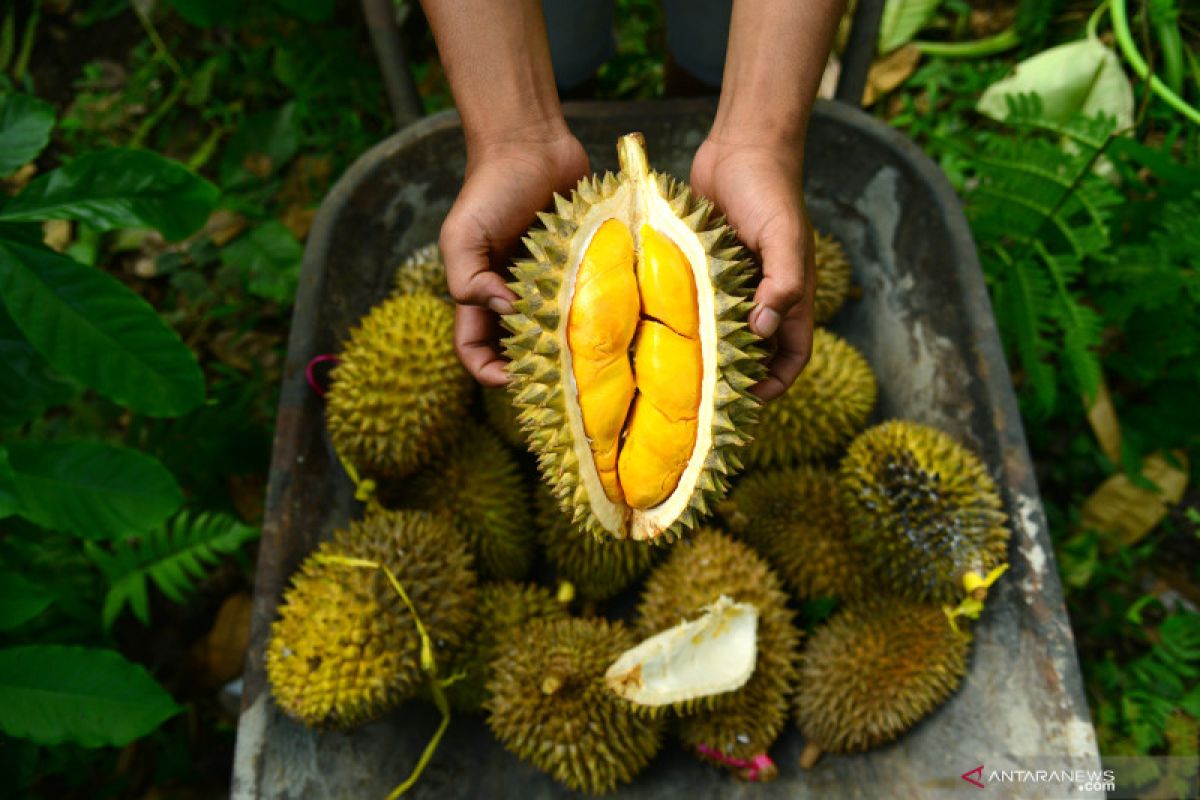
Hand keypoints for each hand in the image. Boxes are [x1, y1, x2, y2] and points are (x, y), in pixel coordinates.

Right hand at [440, 129, 589, 384]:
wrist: (532, 145)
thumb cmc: (491, 188)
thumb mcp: (463, 235)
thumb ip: (468, 279)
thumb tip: (507, 312)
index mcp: (481, 294)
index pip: (475, 349)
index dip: (486, 370)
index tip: (510, 377)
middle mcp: (517, 296)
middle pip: (521, 349)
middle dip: (536, 367)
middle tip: (558, 374)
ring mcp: (552, 284)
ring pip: (561, 331)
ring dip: (571, 345)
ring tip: (587, 354)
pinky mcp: (583, 267)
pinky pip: (591, 300)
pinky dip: (600, 313)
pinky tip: (612, 319)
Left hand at [690, 136, 814, 400]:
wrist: (741, 146)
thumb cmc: (769, 190)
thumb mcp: (783, 237)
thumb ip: (782, 283)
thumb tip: (764, 328)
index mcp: (791, 295)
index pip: (791, 356)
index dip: (775, 384)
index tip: (746, 403)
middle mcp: (762, 295)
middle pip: (752, 352)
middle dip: (733, 377)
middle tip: (700, 398)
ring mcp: (731, 283)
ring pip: (719, 331)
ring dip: (704, 351)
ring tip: (675, 374)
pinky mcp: (703, 267)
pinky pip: (694, 302)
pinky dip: (683, 319)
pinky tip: (657, 332)